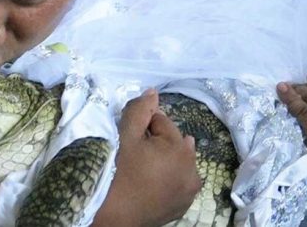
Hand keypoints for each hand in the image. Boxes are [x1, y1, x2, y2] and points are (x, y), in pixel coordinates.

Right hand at [93, 89, 200, 226]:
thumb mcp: (125, 136)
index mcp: (181, 149)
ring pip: (177, 161)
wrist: (113, 216)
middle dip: (156, 143)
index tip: (130, 141)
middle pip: (172, 142)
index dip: (142, 128)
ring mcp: (190, 190)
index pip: (162, 122)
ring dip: (164, 160)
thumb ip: (139, 110)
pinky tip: (151, 183)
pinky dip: (168, 178)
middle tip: (135, 157)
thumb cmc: (118, 172)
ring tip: (143, 170)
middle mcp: (193, 169)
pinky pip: (178, 181)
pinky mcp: (183, 205)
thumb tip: (153, 93)